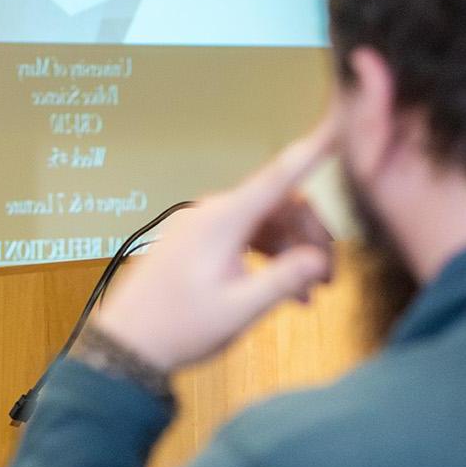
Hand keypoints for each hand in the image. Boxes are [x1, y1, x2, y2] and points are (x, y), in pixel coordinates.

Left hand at [81, 120, 337, 371]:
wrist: (126, 344)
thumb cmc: (178, 328)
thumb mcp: (239, 310)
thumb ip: (283, 280)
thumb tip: (320, 259)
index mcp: (222, 220)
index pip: (279, 175)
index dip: (313, 148)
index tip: (339, 122)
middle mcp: (212, 213)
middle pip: (280, 206)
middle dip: (310, 236)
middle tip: (329, 279)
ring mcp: (202, 225)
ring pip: (265, 223)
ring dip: (292, 251)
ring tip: (310, 294)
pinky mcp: (197, 241)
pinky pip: (244, 236)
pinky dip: (269, 256)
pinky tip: (285, 292)